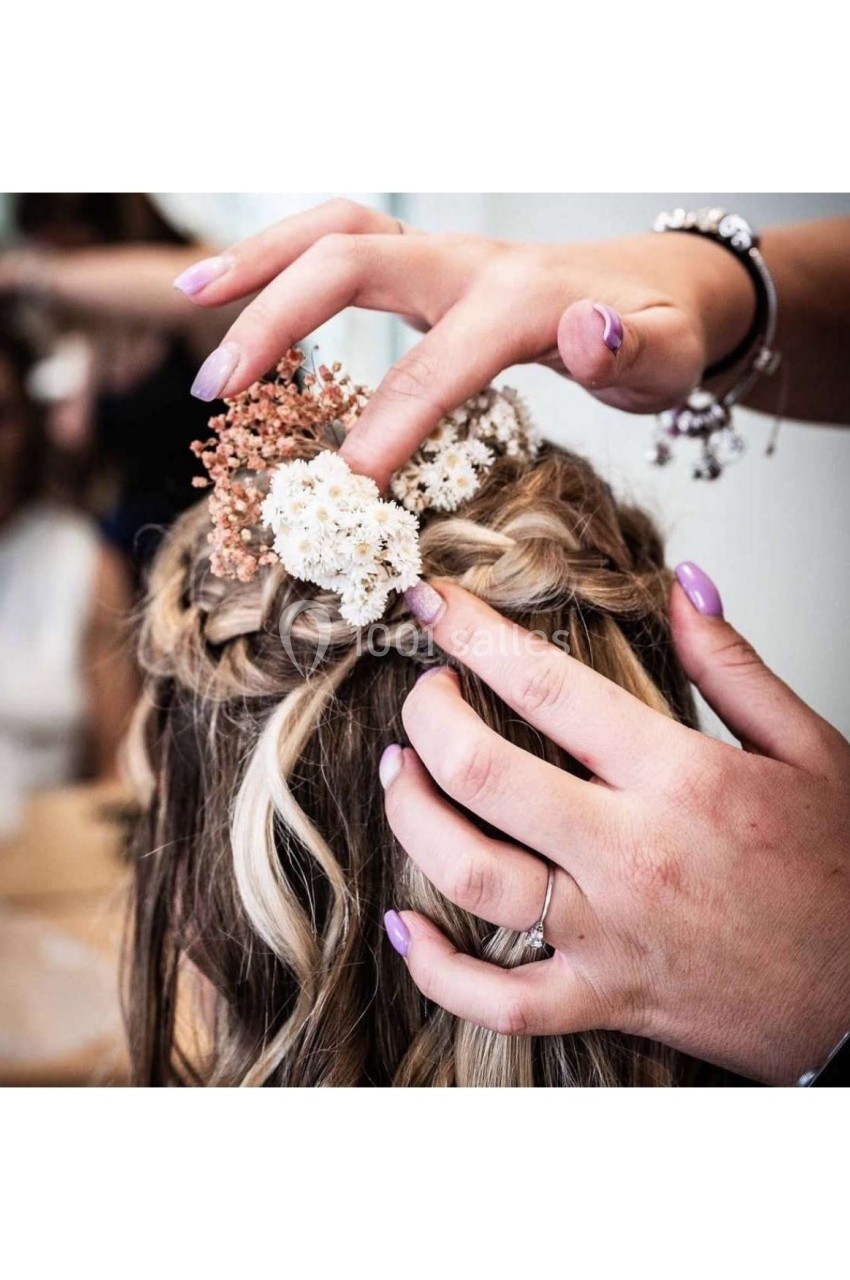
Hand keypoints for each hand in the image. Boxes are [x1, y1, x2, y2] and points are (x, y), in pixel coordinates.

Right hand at [175, 198, 754, 488]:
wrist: (658, 288)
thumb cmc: (658, 339)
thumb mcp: (669, 357)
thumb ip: (635, 352)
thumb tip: (588, 327)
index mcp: (520, 300)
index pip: (437, 362)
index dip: (386, 424)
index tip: (342, 490)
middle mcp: (467, 263)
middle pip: (352, 260)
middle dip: (277, 319)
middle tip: (219, 392)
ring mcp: (439, 257)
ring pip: (332, 232)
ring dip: (257, 264)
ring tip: (189, 305)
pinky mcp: (422, 266)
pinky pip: (336, 246)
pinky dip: (276, 261)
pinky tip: (226, 292)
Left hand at [379, 570, 849, 1084]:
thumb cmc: (840, 875)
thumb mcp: (809, 749)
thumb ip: (733, 663)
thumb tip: (682, 585)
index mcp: (680, 778)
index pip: (547, 686)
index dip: (473, 632)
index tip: (433, 602)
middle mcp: (630, 853)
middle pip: (481, 771)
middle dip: (426, 715)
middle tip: (423, 691)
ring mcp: (608, 934)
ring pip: (467, 873)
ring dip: (411, 814)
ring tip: (402, 773)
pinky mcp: (602, 999)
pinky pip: (494, 999)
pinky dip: (436, 968)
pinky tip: (405, 927)